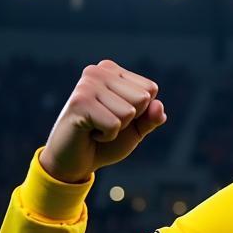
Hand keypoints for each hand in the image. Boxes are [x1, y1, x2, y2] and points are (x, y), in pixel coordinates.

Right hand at [39, 61, 166, 183]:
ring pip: (129, 112)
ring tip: (96, 126)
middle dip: (129, 119)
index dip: (141, 112)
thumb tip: (159, 106)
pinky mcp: (79, 102)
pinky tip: (89, 132)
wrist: (74, 161)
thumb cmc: (106, 141)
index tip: (117, 115)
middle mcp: (98, 71)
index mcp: (113, 71)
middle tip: (105, 122)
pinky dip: (106, 136)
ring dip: (116, 128)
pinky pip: (115, 124)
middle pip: (142, 98)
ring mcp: (87, 85)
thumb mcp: (136, 129)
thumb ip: (151, 118)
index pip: (150, 89)